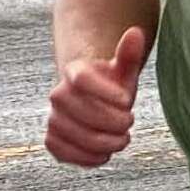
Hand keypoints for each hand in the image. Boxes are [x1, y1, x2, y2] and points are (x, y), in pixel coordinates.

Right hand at [45, 26, 146, 167]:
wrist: (93, 101)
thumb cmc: (111, 86)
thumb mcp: (123, 70)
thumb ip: (128, 54)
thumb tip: (136, 33)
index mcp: (75, 72)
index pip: (83, 80)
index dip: (106, 92)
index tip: (127, 101)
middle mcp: (58, 95)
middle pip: (81, 111)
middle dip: (111, 121)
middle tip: (130, 123)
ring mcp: (54, 118)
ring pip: (73, 134)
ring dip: (103, 142)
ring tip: (122, 140)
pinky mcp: (53, 140)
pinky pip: (62, 151)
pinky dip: (85, 157)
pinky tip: (104, 155)